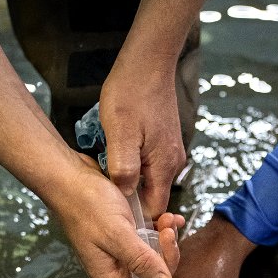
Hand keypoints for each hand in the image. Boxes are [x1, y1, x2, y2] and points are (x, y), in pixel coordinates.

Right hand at [50, 157, 184, 277]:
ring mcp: (123, 250)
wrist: (70, 175)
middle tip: (167, 235)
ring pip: (155, 259)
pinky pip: (151, 240)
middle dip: (167, 261)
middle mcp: (117, 268)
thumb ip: (140, 260)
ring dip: (166, 242)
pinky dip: (162, 230)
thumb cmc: (86, 204)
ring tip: (167, 221)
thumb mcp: (117, 234)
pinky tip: (169, 218)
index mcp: (110, 277)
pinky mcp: (128, 233)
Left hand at [99, 62, 185, 220]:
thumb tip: (125, 195)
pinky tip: (117, 154)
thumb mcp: (120, 133)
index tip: (114, 214)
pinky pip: (149, 165)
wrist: (148, 61)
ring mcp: (170, 152)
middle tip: (104, 193)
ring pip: (149, 180)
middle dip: (130, 199)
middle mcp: (173, 163)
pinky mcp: (164, 142)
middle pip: (152, 197)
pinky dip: (133, 166)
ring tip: (107, 171)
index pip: (155, 210)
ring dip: (129, 180)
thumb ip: (124, 168)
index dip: (136, 216)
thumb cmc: (132, 92)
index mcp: (165, 166)